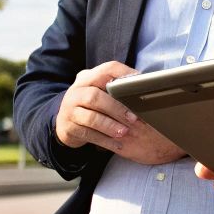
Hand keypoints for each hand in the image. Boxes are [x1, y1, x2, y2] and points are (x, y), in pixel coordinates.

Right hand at [54, 61, 183, 162]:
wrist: (66, 122)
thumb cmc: (93, 105)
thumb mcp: (101, 91)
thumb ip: (117, 88)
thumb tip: (148, 86)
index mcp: (88, 78)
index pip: (106, 69)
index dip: (125, 75)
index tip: (142, 83)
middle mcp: (76, 91)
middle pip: (95, 96)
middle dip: (117, 108)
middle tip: (135, 118)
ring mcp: (69, 110)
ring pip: (90, 117)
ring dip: (110, 126)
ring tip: (125, 132)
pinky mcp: (68, 127)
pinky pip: (87, 134)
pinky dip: (104, 140)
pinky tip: (118, 144)